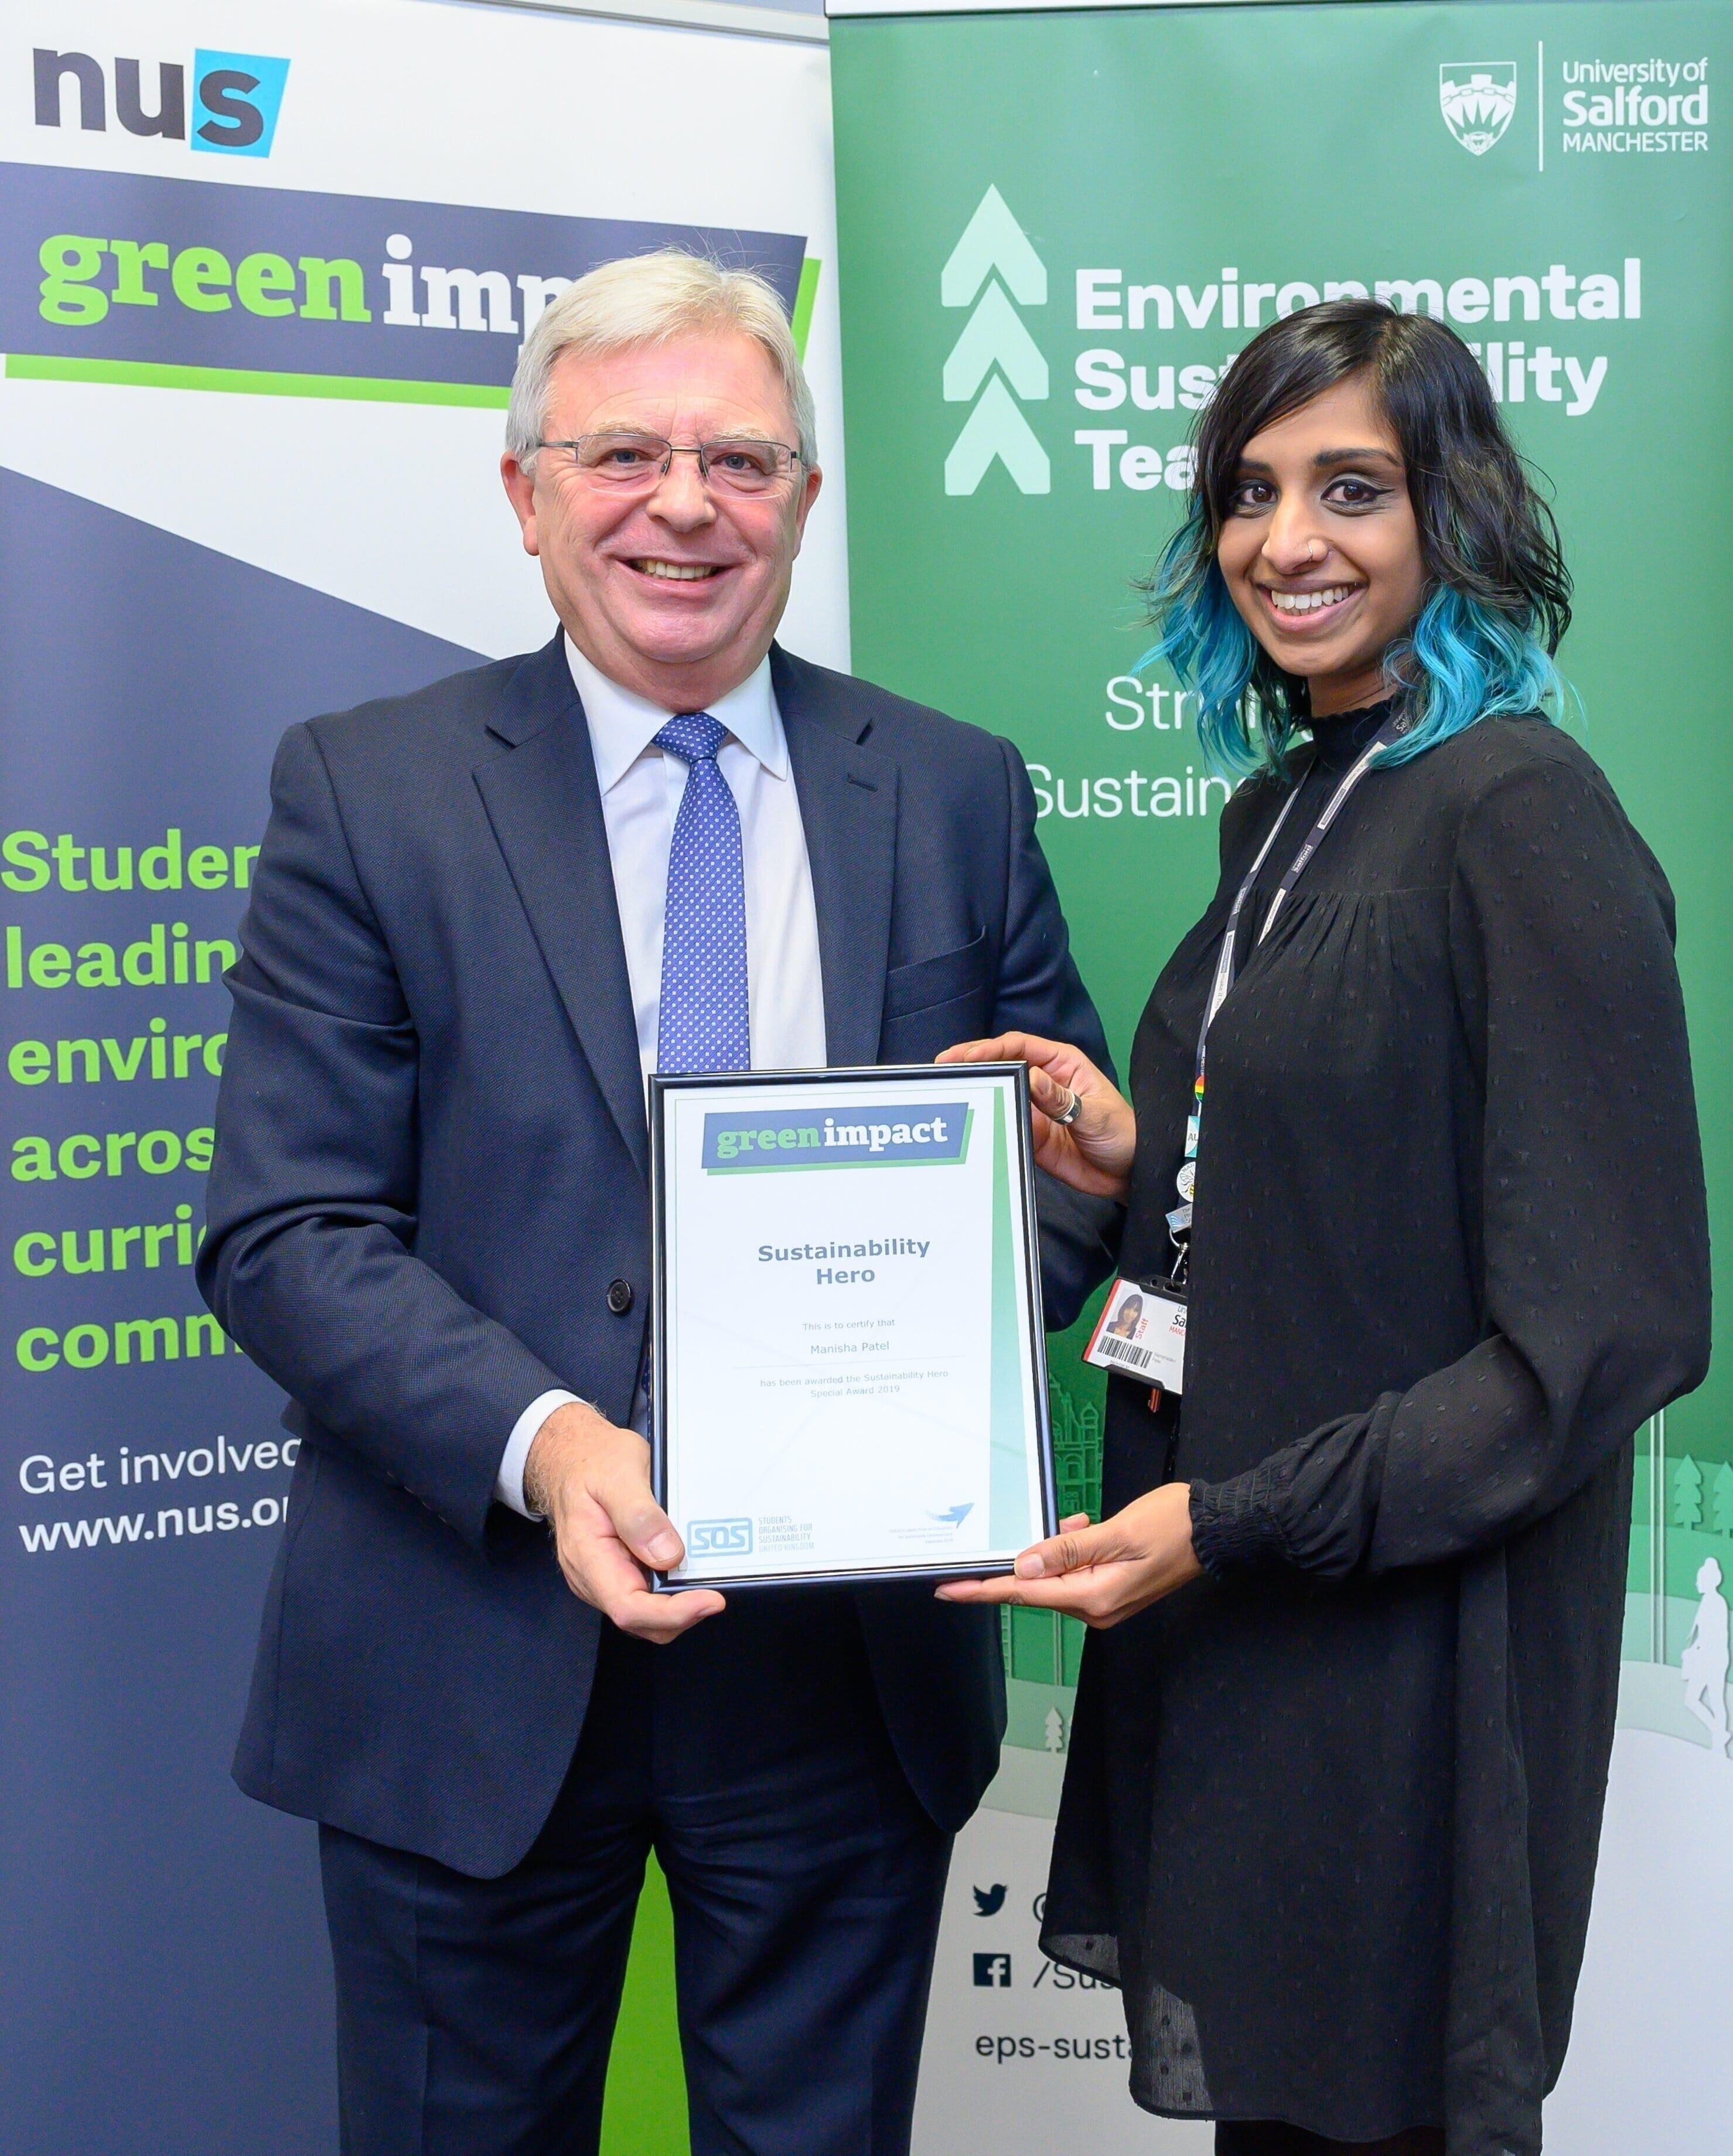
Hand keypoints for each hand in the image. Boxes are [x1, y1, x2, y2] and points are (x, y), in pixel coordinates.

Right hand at [523, 1400, 724, 1642]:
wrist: (572, 1456)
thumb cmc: (593, 1461)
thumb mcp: (618, 1474)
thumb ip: (639, 1515)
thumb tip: (668, 1556)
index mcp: (587, 1556)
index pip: (628, 1606)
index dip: (672, 1613)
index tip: (711, 1599)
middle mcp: (592, 1577)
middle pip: (641, 1621)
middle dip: (682, 1614)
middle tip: (717, 1591)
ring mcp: (604, 1577)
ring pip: (646, 1614)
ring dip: (679, 1605)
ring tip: (708, 1581)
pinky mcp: (618, 1570)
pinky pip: (647, 1594)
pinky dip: (672, 1591)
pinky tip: (690, 1571)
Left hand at [934, 1486, 1199, 1627]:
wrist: (1216, 1530)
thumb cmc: (1173, 1526)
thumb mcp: (1116, 1532)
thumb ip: (1067, 1550)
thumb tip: (1023, 1569)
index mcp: (1095, 1598)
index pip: (1024, 1595)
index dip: (983, 1590)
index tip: (948, 1588)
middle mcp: (1096, 1608)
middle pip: (1039, 1586)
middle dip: (1035, 1553)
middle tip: (1061, 1524)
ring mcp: (1105, 1601)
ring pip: (1057, 1574)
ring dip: (1060, 1545)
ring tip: (1083, 1521)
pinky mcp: (1113, 1589)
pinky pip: (1076, 1570)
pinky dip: (1074, 1547)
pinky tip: (1087, 1526)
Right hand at [937, 1032, 1134, 1200]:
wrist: (1130, 1174)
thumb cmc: (1124, 1132)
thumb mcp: (1096, 1112)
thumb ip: (1061, 1098)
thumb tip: (1030, 1078)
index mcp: (1061, 1064)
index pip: (1019, 1047)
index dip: (990, 1048)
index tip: (966, 1056)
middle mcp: (1043, 1084)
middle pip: (1001, 1067)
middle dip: (972, 1065)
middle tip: (942, 1069)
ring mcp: (1034, 1110)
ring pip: (997, 1096)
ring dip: (975, 1094)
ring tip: (946, 1094)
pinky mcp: (1029, 1136)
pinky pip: (1002, 1127)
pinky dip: (985, 1126)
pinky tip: (967, 1126)